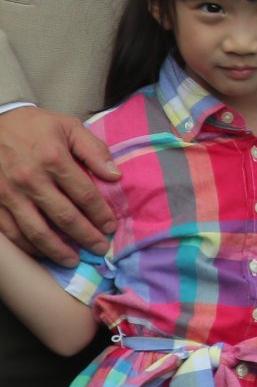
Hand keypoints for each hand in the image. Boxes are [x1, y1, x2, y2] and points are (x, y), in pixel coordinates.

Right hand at [0, 107, 120, 261]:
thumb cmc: (34, 126)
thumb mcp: (68, 126)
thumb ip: (94, 150)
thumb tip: (115, 175)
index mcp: (53, 159)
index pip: (84, 194)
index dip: (100, 213)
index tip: (111, 226)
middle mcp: (31, 180)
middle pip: (64, 217)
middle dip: (85, 236)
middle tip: (99, 248)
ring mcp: (9, 194)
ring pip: (36, 231)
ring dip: (57, 250)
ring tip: (73, 260)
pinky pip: (11, 232)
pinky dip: (27, 246)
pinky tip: (41, 252)